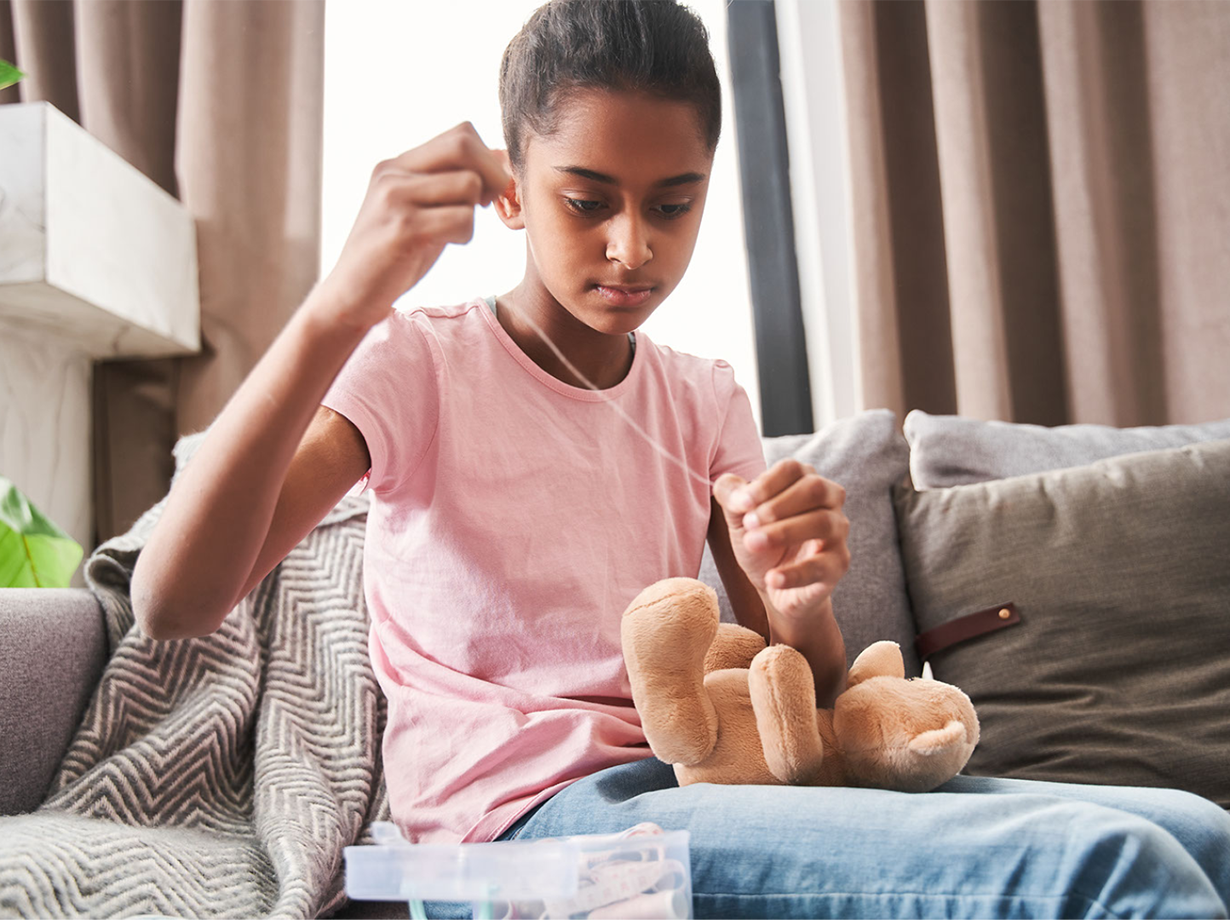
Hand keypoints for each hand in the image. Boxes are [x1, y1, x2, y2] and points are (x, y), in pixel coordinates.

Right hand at [314, 122, 511, 329]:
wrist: (350, 295)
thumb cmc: (393, 256)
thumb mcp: (419, 211)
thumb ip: (448, 185)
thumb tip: (499, 159)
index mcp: (398, 164)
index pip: (460, 132)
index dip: (486, 159)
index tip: (482, 192)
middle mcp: (393, 173)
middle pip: (464, 144)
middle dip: (491, 175)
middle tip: (484, 206)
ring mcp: (395, 198)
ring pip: (468, 184)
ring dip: (473, 214)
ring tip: (453, 233)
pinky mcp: (403, 228)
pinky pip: (461, 219)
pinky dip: (464, 235)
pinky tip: (446, 244)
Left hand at [713, 459, 850, 620]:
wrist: (774, 583)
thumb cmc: (762, 540)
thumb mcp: (738, 517)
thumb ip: (731, 496)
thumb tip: (738, 494)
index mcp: (804, 481)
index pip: (793, 469)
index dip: (766, 483)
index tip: (742, 503)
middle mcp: (828, 501)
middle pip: (814, 488)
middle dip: (777, 505)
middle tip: (749, 524)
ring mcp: (837, 532)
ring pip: (822, 522)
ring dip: (783, 532)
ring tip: (753, 543)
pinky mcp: (838, 564)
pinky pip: (822, 565)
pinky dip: (795, 573)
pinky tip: (772, 578)